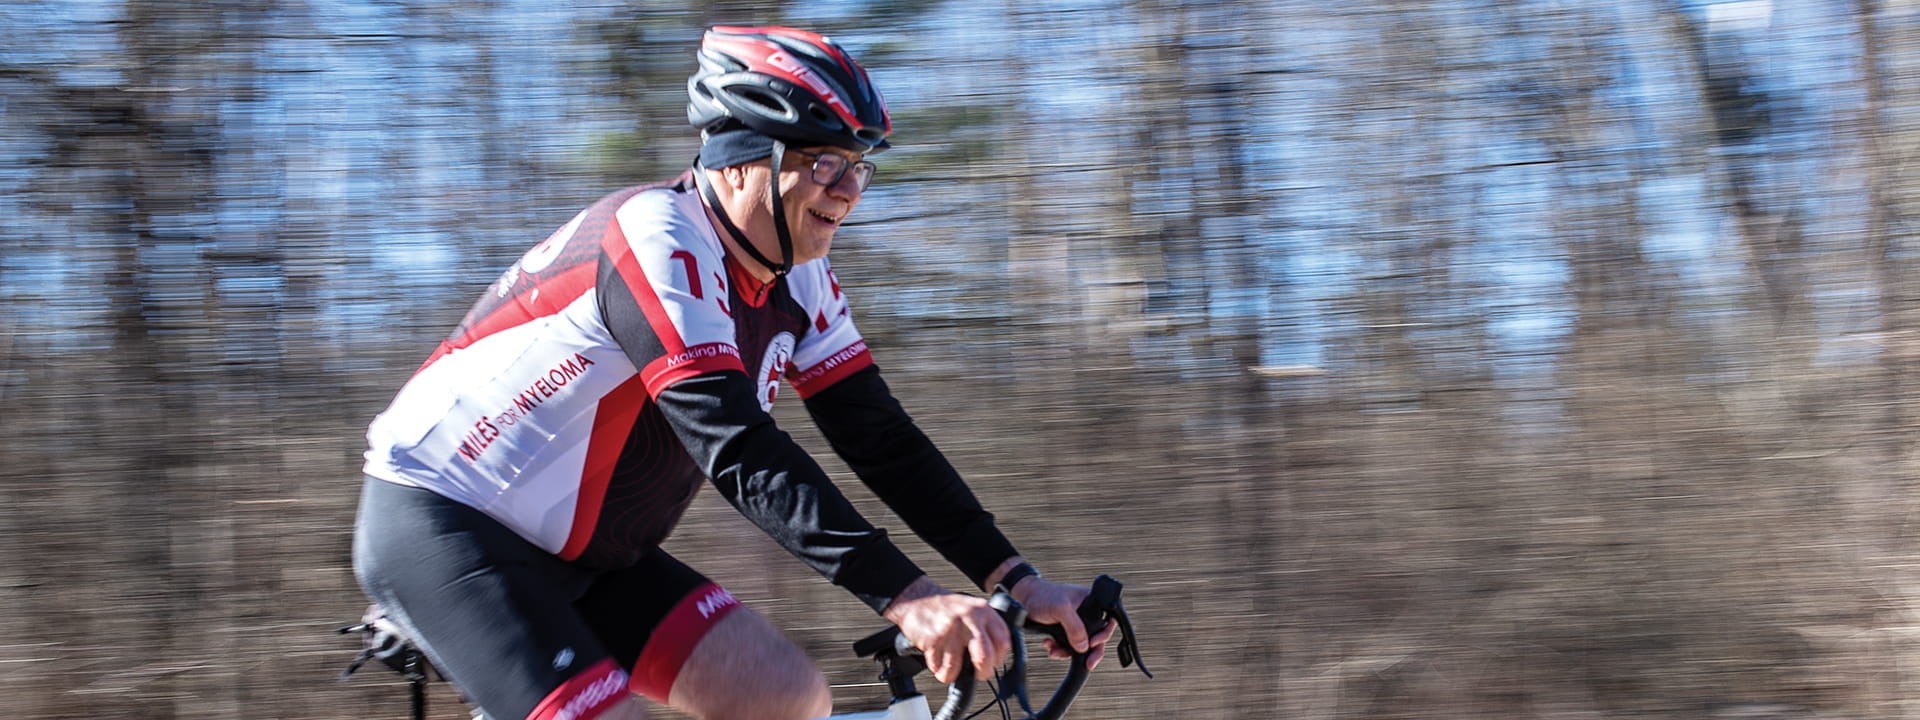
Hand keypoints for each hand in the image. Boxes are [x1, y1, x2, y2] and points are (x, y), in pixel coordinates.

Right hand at [883, 576, 1010, 683]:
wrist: (916, 599)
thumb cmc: (944, 608)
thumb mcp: (971, 609)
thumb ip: (985, 627)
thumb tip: (995, 655)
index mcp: (982, 610)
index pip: (1002, 640)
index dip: (999, 658)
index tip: (993, 663)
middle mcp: (969, 617)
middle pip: (985, 656)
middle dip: (982, 672)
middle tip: (977, 674)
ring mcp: (951, 628)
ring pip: (956, 665)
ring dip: (952, 674)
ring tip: (949, 671)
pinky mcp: (933, 638)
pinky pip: (938, 664)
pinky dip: (937, 668)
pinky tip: (936, 659)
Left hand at [1009, 577, 1116, 667]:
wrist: (1023, 598)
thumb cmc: (1042, 595)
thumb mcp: (1060, 608)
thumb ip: (1074, 627)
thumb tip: (1084, 647)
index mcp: (1092, 600)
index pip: (1108, 621)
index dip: (1104, 635)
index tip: (1093, 644)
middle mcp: (1087, 611)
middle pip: (1096, 636)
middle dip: (1088, 651)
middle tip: (1087, 663)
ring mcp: (1076, 622)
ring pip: (1081, 644)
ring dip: (1069, 652)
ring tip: (1055, 651)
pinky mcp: (1065, 629)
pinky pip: (1069, 645)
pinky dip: (1060, 649)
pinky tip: (1050, 645)